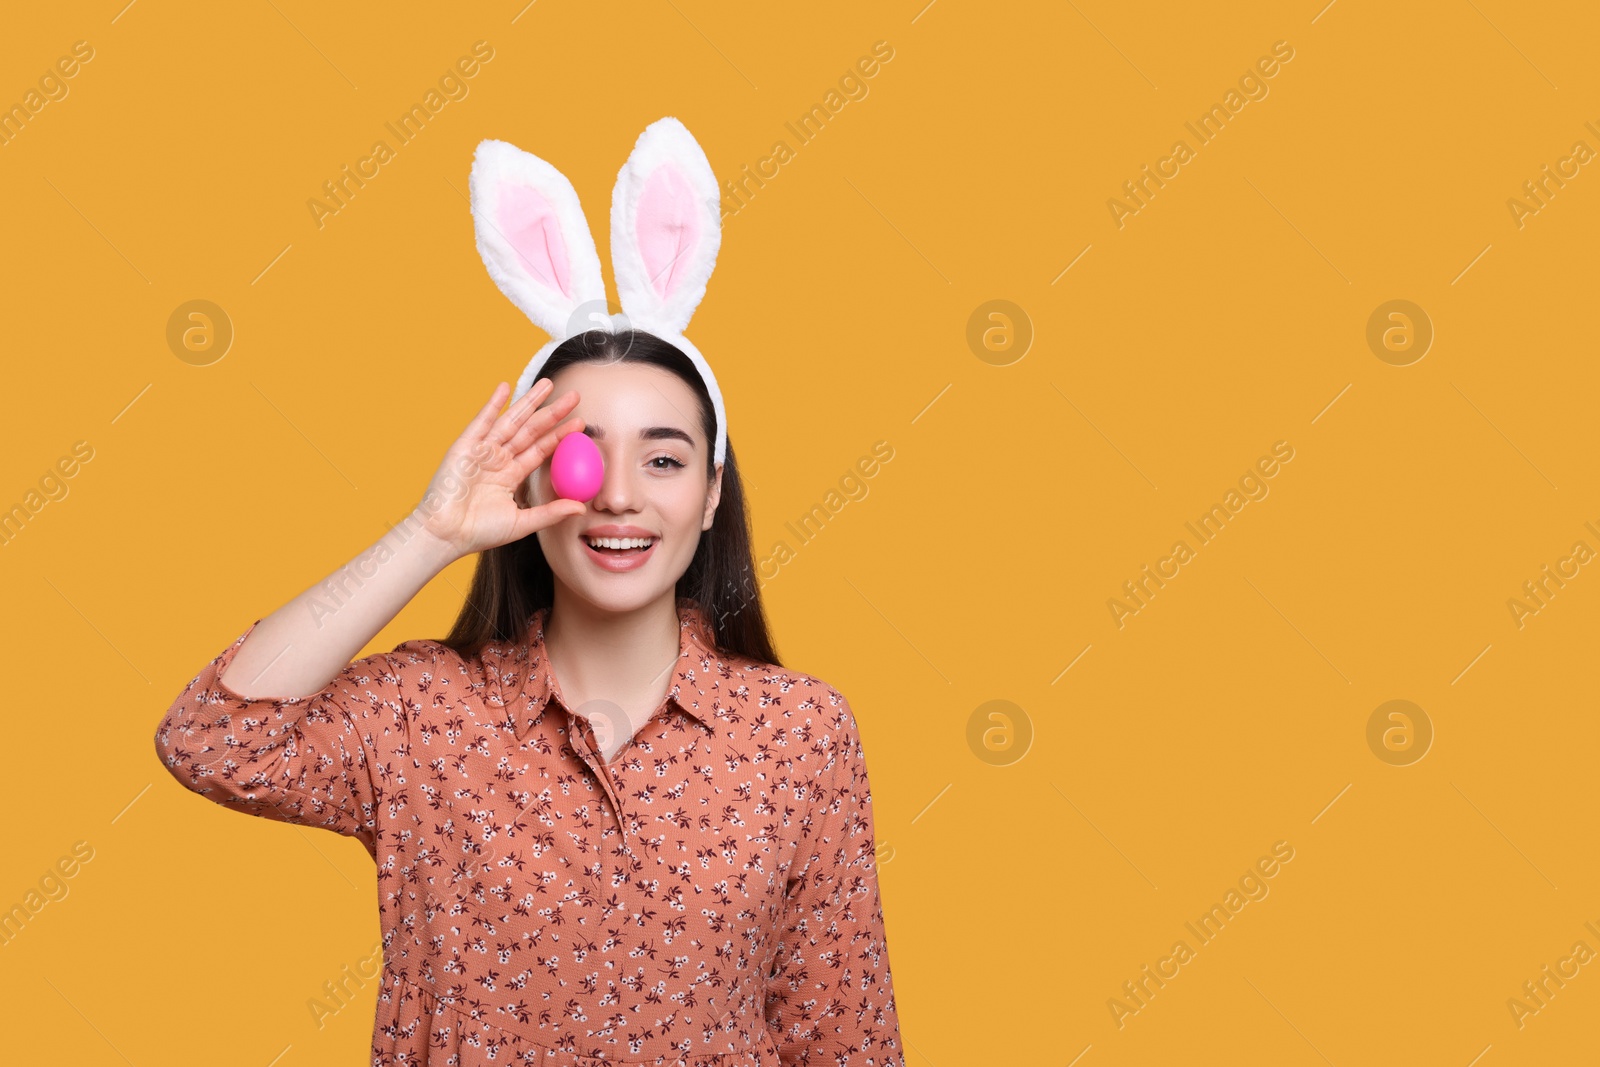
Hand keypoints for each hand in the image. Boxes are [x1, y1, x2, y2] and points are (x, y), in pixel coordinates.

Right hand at [416, 379, 588, 559]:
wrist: (446, 535)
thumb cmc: (479, 533)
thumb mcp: (522, 523)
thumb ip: (551, 513)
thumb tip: (581, 507)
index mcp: (510, 475)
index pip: (540, 449)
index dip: (559, 436)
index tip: (581, 424)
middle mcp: (498, 459)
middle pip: (531, 430)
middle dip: (552, 413)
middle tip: (574, 396)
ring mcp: (481, 451)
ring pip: (511, 421)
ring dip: (529, 402)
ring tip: (548, 384)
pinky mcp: (465, 447)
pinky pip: (481, 422)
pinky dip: (492, 404)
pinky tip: (505, 387)